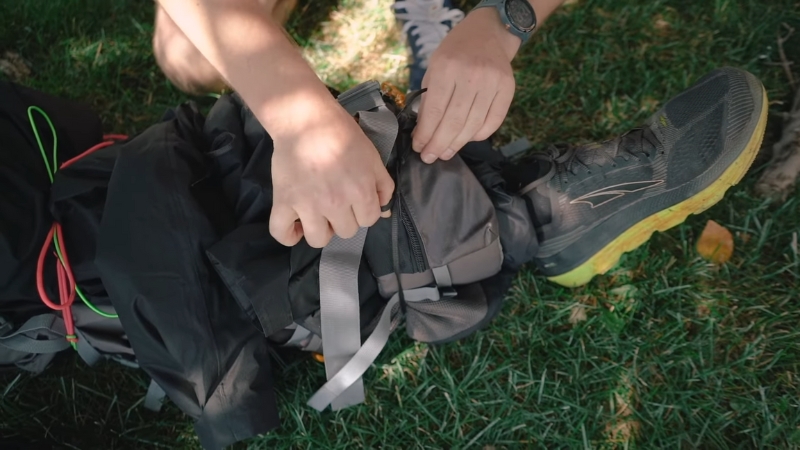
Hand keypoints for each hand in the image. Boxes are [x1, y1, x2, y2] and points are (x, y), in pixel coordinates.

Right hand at [269, 103, 394, 247]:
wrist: (307, 119)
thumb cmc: (343, 134)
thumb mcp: (373, 157)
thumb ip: (383, 186)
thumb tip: (383, 211)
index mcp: (360, 192)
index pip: (369, 220)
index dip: (363, 210)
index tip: (355, 199)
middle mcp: (336, 203)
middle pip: (346, 231)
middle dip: (344, 218)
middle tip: (335, 200)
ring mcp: (308, 205)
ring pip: (319, 240)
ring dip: (321, 230)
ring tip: (317, 214)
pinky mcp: (284, 201)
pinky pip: (281, 232)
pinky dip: (288, 235)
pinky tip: (296, 226)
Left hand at [413, 7, 521, 162]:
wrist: (487, 33)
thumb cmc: (455, 53)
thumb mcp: (434, 68)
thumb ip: (428, 99)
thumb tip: (424, 132)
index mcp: (446, 68)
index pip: (434, 111)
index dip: (425, 134)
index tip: (418, 147)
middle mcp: (471, 76)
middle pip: (454, 123)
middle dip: (439, 145)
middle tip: (429, 157)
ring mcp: (492, 82)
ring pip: (473, 126)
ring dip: (456, 144)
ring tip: (445, 153)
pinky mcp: (508, 89)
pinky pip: (493, 122)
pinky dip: (478, 136)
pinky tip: (466, 139)